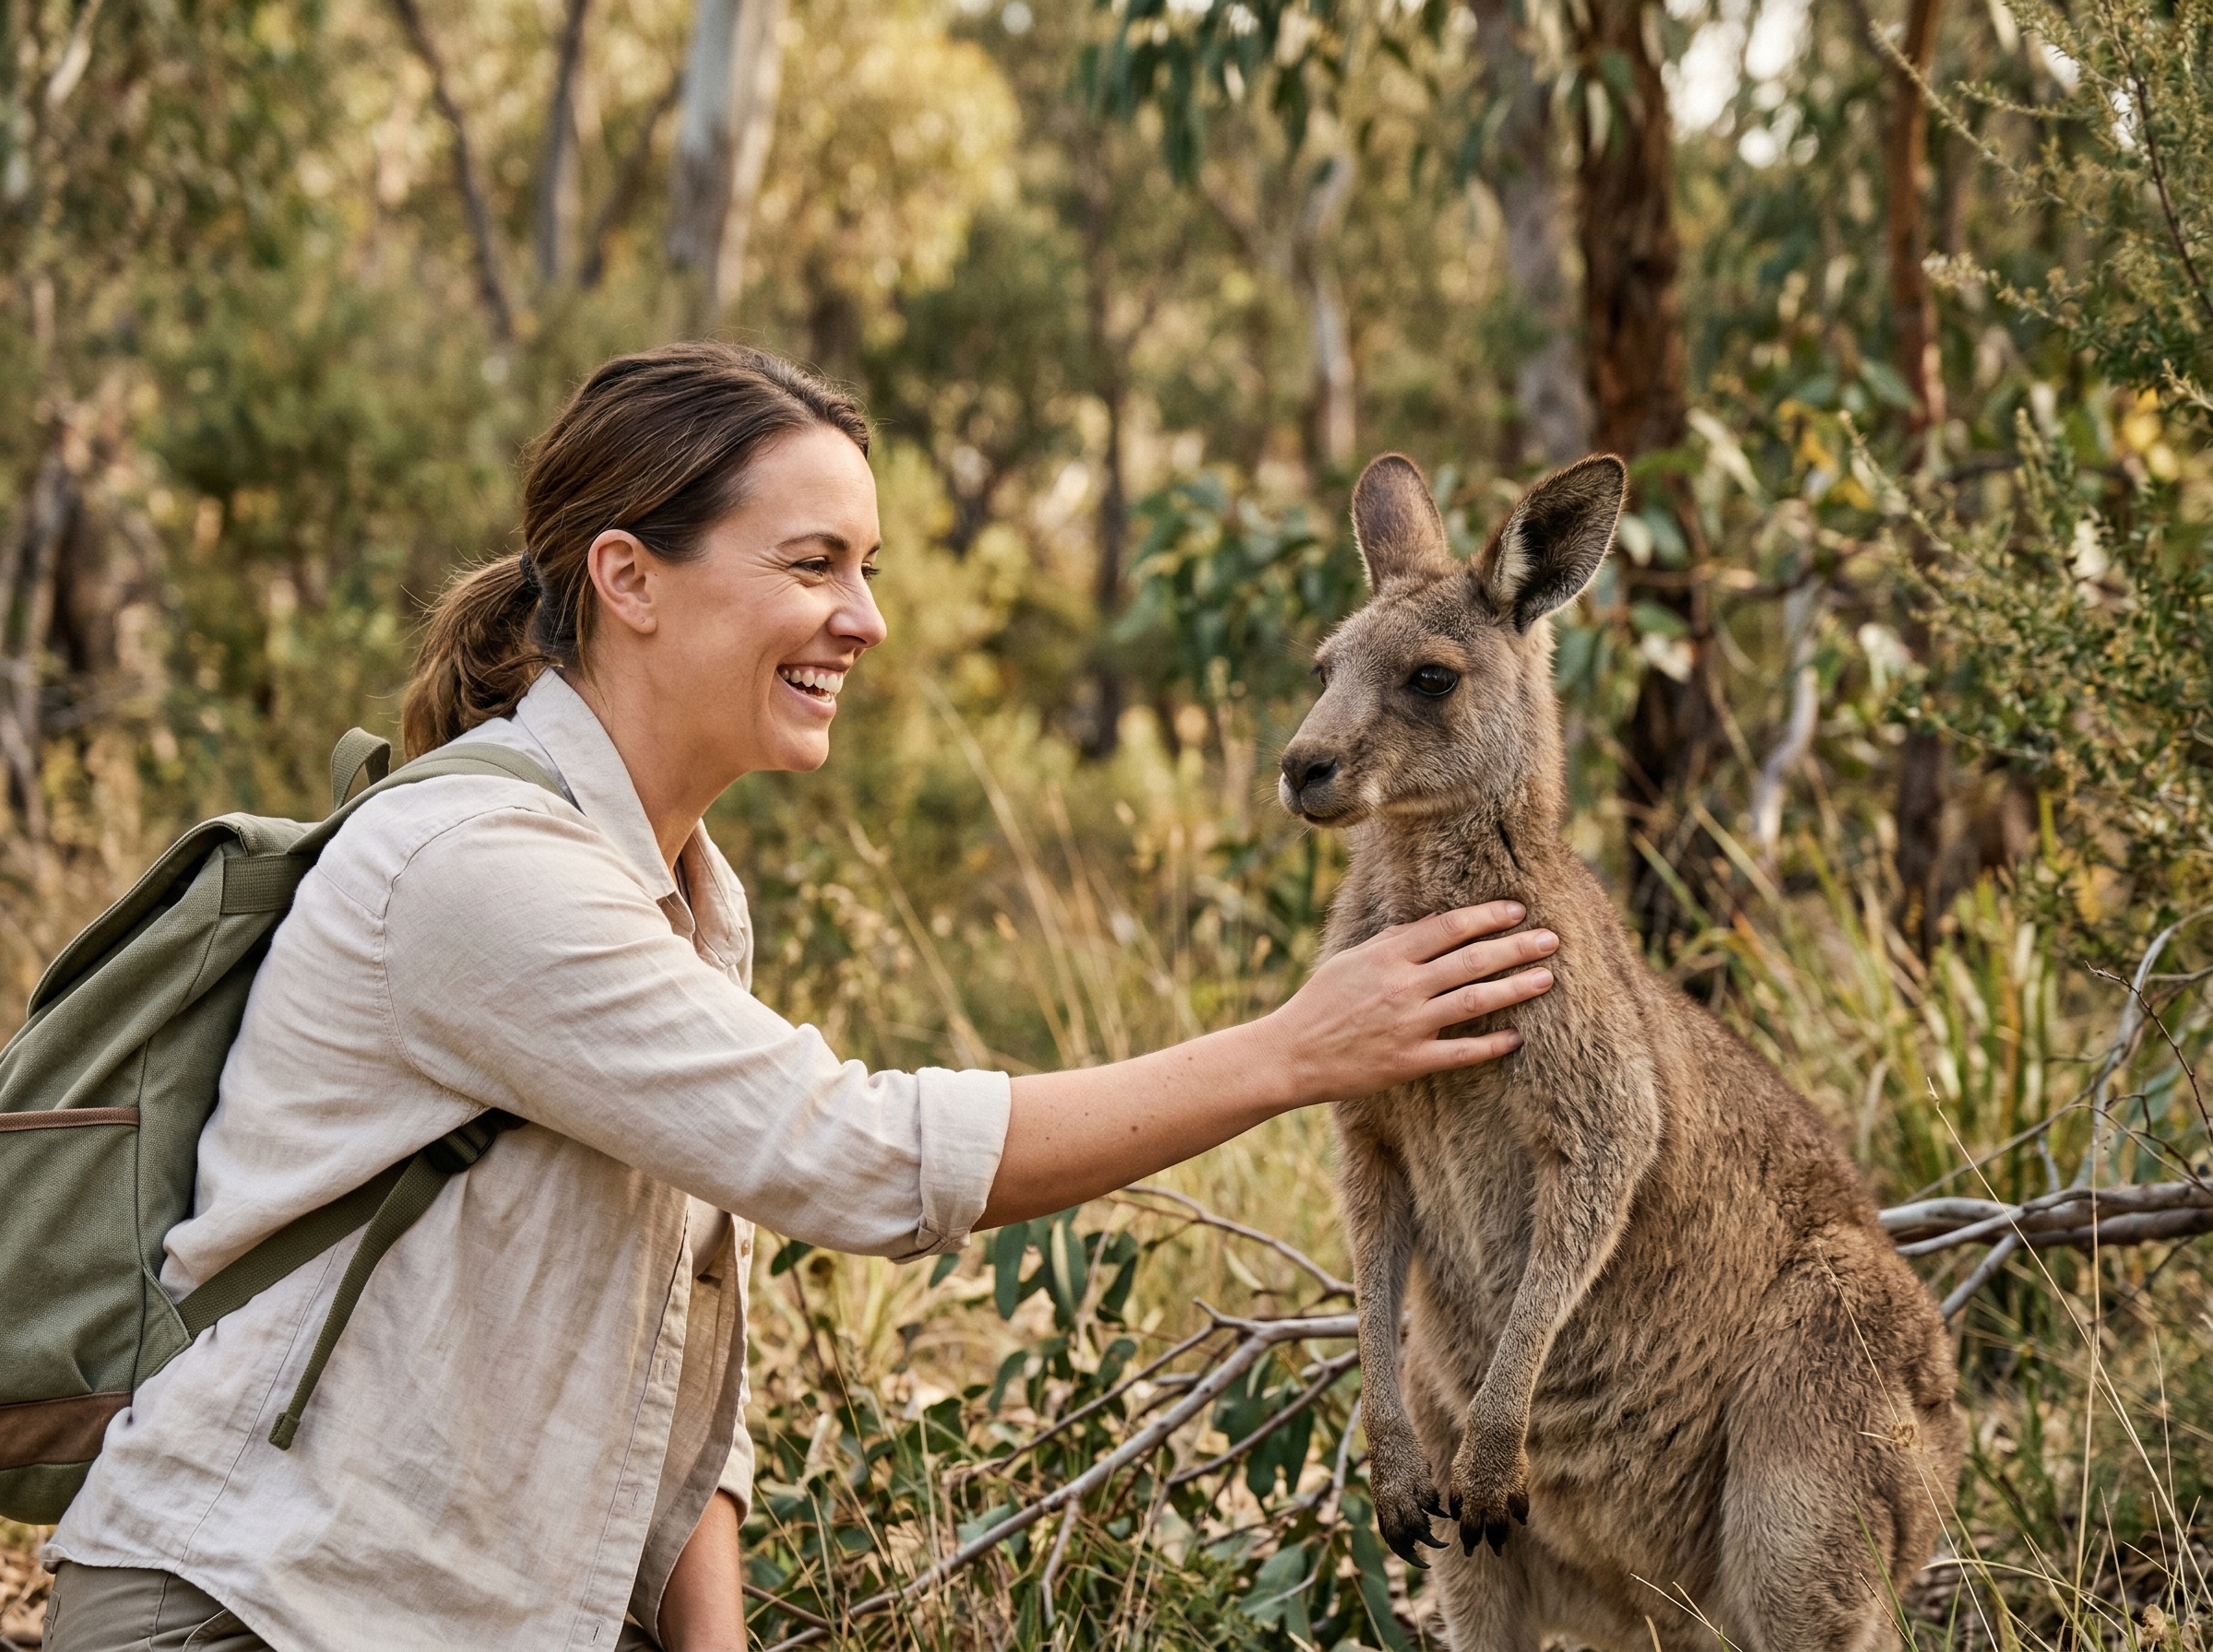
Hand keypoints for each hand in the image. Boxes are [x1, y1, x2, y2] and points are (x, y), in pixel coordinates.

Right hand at [1270, 903, 1554, 1103]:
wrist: (1292, 1053)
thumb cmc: (1321, 1002)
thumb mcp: (1353, 959)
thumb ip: (1395, 940)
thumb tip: (1437, 920)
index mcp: (1387, 956)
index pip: (1448, 927)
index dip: (1486, 916)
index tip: (1518, 909)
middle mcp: (1402, 987)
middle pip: (1471, 960)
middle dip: (1516, 947)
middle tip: (1551, 939)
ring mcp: (1408, 1025)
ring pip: (1475, 1000)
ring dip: (1515, 988)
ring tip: (1547, 978)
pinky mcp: (1410, 1061)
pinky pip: (1461, 1052)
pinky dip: (1491, 1044)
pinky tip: (1517, 1037)